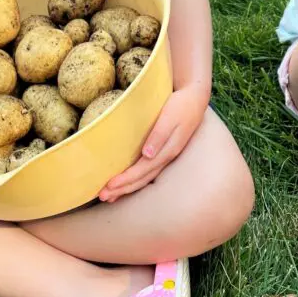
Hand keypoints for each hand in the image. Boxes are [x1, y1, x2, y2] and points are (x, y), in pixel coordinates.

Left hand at [98, 86, 208, 202]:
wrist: (195, 99)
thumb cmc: (180, 106)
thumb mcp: (170, 117)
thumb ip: (159, 135)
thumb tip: (147, 155)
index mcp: (167, 151)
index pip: (143, 170)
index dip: (126, 179)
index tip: (109, 185)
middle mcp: (166, 158)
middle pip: (142, 179)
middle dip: (123, 189)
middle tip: (102, 196)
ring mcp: (165, 157)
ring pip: (145, 178)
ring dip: (127, 188)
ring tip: (110, 196)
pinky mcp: (163, 153)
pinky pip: (147, 171)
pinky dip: (135, 180)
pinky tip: (126, 183)